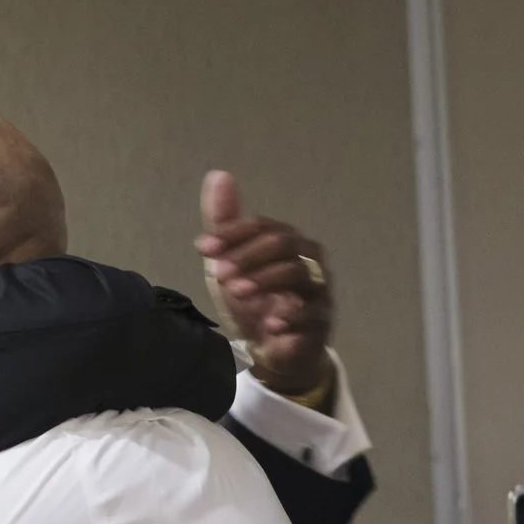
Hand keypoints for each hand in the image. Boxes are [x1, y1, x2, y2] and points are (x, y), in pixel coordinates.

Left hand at [195, 170, 333, 397]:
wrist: (274, 349)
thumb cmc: (255, 301)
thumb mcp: (232, 263)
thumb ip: (225, 225)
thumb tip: (217, 175)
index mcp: (286, 242)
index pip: (263, 227)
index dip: (233, 233)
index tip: (203, 247)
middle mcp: (308, 259)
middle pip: (285, 245)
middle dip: (249, 256)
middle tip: (219, 272)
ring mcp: (317, 290)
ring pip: (300, 274)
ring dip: (265, 280)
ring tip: (236, 291)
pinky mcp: (320, 321)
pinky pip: (313, 314)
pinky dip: (292, 316)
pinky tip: (271, 322)